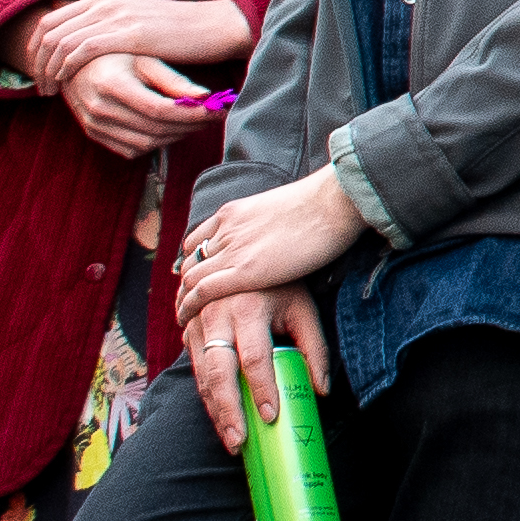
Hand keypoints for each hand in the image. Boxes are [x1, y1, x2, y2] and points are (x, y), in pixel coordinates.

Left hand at [20, 0, 248, 78]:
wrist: (214, 27)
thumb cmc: (180, 31)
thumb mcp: (137, 20)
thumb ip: (111, 25)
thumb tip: (89, 44)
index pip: (50, 19)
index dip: (35, 48)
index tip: (38, 72)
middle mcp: (103, 4)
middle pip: (47, 30)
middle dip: (35, 62)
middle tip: (38, 88)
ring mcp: (115, 17)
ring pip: (59, 41)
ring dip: (47, 70)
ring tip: (49, 92)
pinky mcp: (127, 34)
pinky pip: (80, 49)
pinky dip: (66, 68)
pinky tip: (67, 83)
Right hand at [60, 51, 220, 158]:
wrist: (72, 64)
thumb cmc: (115, 55)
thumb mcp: (144, 58)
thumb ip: (173, 80)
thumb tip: (205, 97)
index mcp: (111, 85)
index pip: (159, 110)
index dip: (192, 114)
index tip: (217, 109)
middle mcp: (99, 109)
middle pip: (155, 129)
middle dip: (191, 126)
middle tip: (215, 115)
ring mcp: (93, 125)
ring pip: (146, 144)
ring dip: (177, 136)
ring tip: (198, 122)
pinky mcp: (94, 134)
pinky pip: (131, 150)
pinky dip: (156, 143)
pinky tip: (172, 129)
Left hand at [177, 172, 366, 322]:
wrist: (335, 202)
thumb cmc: (327, 204)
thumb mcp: (283, 208)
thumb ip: (274, 221)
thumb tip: (287, 231)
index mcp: (234, 212)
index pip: (198, 240)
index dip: (195, 261)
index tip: (200, 277)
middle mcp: (226, 230)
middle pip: (190, 261)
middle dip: (186, 283)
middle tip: (188, 301)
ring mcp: (233, 249)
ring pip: (190, 277)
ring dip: (183, 298)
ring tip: (185, 315)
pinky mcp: (244, 271)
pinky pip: (201, 291)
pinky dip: (188, 306)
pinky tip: (186, 319)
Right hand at [181, 281, 330, 461]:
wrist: (243, 254)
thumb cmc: (282, 285)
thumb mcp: (304, 308)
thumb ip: (315, 348)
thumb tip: (322, 391)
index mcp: (249, 308)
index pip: (256, 358)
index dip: (264, 389)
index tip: (272, 417)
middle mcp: (217, 316)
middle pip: (219, 372)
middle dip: (229, 410)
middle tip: (240, 442)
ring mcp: (198, 323)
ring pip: (202, 375)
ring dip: (215, 410)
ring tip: (231, 439)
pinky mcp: (189, 330)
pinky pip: (195, 369)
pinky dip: (206, 395)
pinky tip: (219, 416)